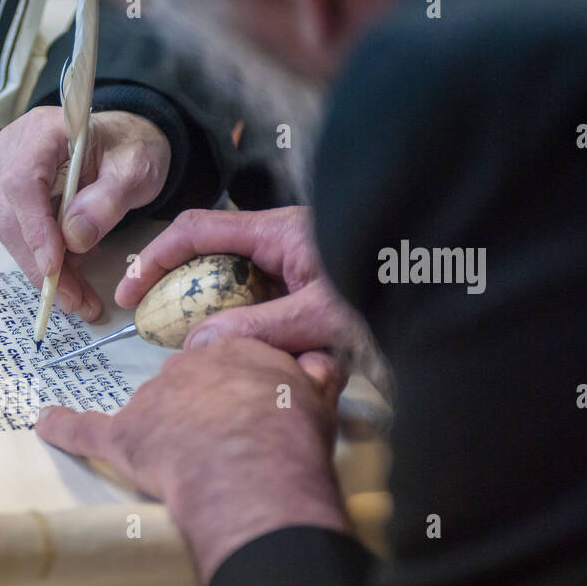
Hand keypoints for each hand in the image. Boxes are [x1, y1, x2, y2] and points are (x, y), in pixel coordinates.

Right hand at [0, 107, 170, 320]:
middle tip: (74, 302)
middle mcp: (14, 153)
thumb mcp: (134, 168)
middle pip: (12, 217)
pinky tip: (74, 279)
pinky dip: (48, 264)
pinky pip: (23, 237)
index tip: (54, 268)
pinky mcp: (15, 200)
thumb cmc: (131, 147)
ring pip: (14, 234)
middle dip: (42, 265)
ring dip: (45, 272)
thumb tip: (73, 239)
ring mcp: (8, 176)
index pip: (23, 184)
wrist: (125, 143)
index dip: (35, 229)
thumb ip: (107, 199)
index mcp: (41, 133)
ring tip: (80, 300)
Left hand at [35, 338, 350, 584]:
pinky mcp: (123, 437)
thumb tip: (318, 365)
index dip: (239, 395)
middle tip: (228, 447)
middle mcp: (188, 367)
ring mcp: (152, 401)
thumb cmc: (289, 436)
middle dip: (202, 415)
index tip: (250, 415)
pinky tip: (45, 423)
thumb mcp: (318, 398)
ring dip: (164, 434)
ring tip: (191, 467)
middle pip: (187, 388)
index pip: (229, 365)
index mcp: (235, 351)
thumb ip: (310, 378)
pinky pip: (85, 428)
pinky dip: (64, 426)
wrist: (251, 465)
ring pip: (151, 412)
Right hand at [116, 206, 390, 398]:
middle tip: (159, 329)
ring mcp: (300, 265)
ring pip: (238, 286)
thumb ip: (262, 330)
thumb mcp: (326, 317)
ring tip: (203, 351)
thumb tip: (202, 344)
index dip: (154, 258)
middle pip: (212, 257)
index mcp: (282, 231)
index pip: (197, 230)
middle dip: (181, 291)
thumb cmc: (400, 291)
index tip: (130, 293)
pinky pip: (265, 305)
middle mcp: (288, 242)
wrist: (456, 291)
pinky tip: (249, 356)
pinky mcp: (313, 288)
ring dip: (217, 317)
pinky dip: (248, 328)